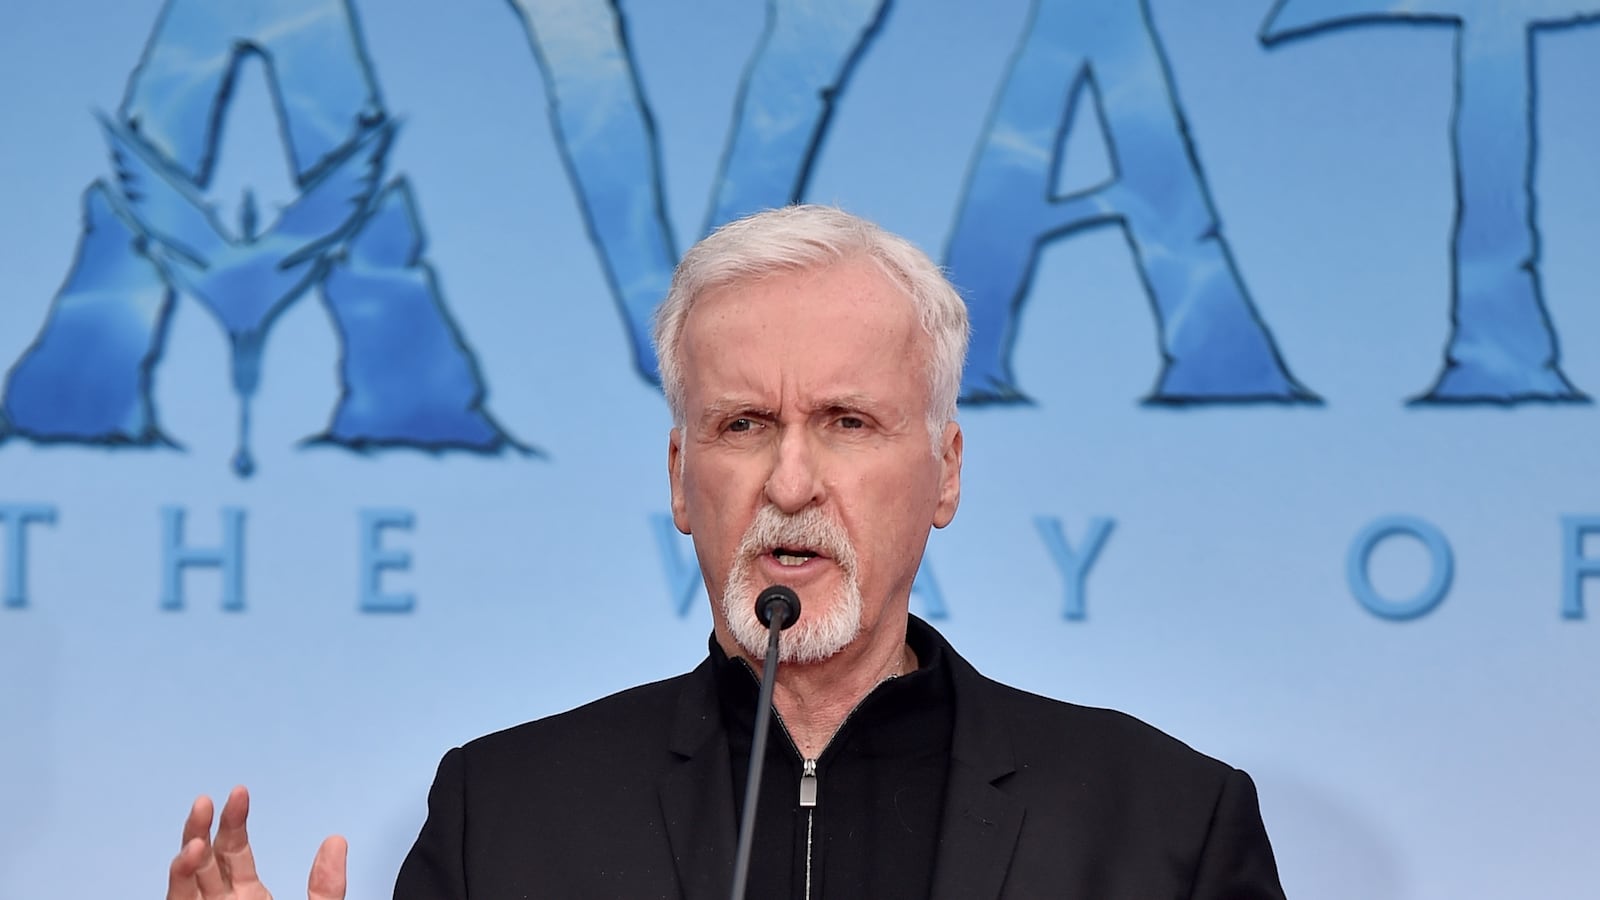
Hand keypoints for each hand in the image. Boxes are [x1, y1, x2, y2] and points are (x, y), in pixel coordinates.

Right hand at [166, 785, 346, 899]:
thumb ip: (326, 886)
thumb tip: (336, 843)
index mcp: (250, 898)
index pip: (234, 850)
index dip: (234, 820)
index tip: (238, 792)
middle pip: (205, 860)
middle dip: (202, 828)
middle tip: (205, 800)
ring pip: (186, 880)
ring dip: (187, 854)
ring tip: (197, 835)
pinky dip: (179, 879)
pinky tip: (187, 858)